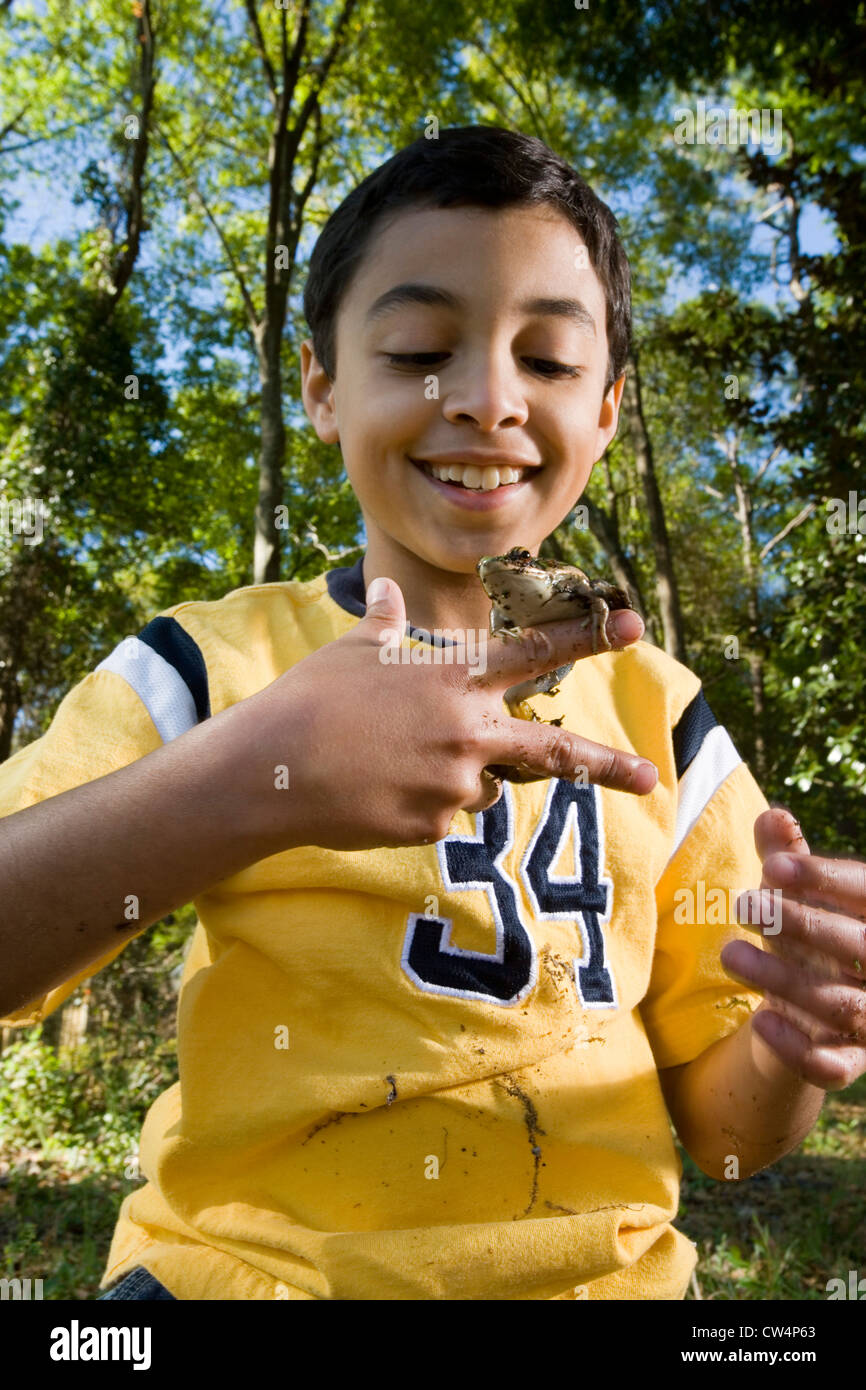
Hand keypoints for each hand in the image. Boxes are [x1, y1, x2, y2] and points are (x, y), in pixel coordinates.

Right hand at [248, 576, 657, 851]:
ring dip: (461, 777)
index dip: (585, 637)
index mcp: (455, 678)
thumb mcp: (352, 650)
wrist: (271, 769)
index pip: (534, 652)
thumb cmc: (310, 698)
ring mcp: (454, 783)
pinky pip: (443, 816)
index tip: (631, 626)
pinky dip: (421, 805)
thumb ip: (384, 623)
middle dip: (608, 764)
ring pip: (484, 786)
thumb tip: (382, 589)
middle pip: (554, 751)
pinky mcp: (433, 825)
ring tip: (396, 763)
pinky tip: (378, 792)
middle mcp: (468, 730)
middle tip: (650, 777)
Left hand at [721, 806, 865, 1090]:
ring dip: (784, 980)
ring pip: (841, 1004)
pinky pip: (835, 1066)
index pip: (864, 891)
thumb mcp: (794, 895)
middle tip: (744, 904)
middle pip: (856, 945)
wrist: (810, 1006)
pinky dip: (800, 1050)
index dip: (824, 877)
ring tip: (730, 953)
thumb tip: (771, 817)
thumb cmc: (806, 933)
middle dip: (800, 923)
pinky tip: (759, 1022)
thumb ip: (785, 858)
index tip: (774, 866)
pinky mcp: (853, 1060)